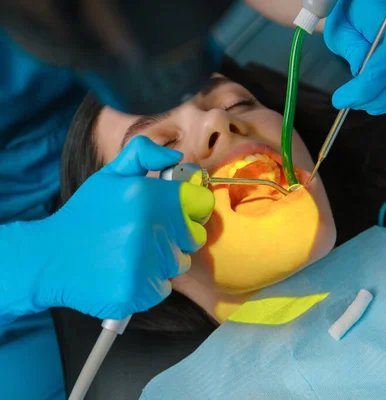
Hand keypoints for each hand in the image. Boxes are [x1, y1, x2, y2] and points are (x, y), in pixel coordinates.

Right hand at [36, 136, 213, 319]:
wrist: (48, 258)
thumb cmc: (85, 216)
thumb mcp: (109, 176)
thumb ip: (144, 156)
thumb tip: (176, 156)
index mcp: (148, 195)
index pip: (201, 203)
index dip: (192, 208)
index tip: (176, 213)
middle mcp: (150, 227)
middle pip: (194, 237)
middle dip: (176, 237)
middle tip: (144, 236)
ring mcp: (145, 261)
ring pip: (178, 263)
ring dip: (161, 262)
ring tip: (129, 254)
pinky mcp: (138, 291)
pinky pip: (162, 287)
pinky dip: (148, 285)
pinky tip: (124, 273)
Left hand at [324, 0, 385, 114]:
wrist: (355, 9)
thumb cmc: (347, 14)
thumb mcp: (342, 28)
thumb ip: (353, 49)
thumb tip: (361, 75)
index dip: (366, 86)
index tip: (341, 98)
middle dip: (375, 97)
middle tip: (347, 103)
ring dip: (383, 102)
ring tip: (356, 104)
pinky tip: (370, 104)